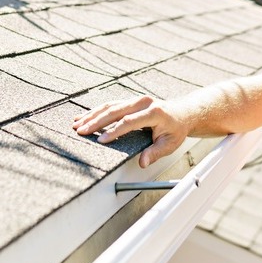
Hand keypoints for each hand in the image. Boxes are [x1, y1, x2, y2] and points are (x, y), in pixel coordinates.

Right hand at [73, 95, 188, 167]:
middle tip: (81, 131)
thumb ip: (155, 153)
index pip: (130, 121)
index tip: (100, 141)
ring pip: (111, 106)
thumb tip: (143, 163)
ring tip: (77, 124)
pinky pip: (112, 105)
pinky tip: (84, 117)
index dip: (114, 132)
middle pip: (116, 111)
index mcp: (155, 112)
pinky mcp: (131, 101)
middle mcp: (144, 102)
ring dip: (93, 115)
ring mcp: (137, 100)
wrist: (182, 113)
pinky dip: (97, 111)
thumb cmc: (176, 130)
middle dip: (96, 121)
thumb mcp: (170, 144)